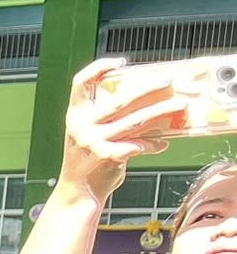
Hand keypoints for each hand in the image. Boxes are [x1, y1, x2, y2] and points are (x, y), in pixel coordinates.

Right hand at [60, 58, 175, 203]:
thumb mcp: (89, 131)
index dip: (98, 68)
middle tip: (166, 81)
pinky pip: (136, 145)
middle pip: (118, 100)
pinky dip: (152, 144)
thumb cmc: (88, 159)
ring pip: (134, 121)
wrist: (78, 190)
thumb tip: (145, 100)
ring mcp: (92, 141)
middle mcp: (81, 125)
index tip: (120, 62)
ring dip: (160, 112)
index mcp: (75, 114)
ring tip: (178, 106)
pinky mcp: (105, 156)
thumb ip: (107, 117)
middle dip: (147, 88)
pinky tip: (161, 143)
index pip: (81, 82)